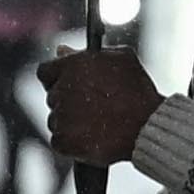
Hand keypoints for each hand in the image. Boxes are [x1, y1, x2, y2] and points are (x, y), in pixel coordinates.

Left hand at [36, 39, 160, 168]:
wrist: (148, 126)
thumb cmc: (139, 91)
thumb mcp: (121, 59)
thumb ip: (87, 52)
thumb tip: (61, 50)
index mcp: (72, 66)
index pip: (45, 72)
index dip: (56, 79)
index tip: (68, 86)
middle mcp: (62, 90)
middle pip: (53, 97)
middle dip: (68, 102)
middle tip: (92, 108)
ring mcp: (61, 117)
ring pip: (55, 120)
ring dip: (69, 123)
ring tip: (96, 124)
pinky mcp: (64, 140)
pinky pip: (59, 141)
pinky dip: (72, 143)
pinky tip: (91, 138)